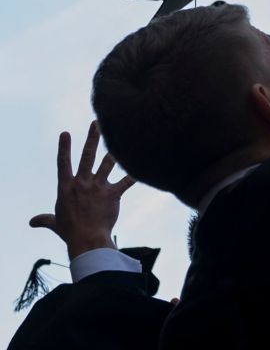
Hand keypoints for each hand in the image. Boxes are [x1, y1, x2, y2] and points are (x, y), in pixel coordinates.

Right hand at [29, 122, 133, 258]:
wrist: (87, 239)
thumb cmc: (71, 232)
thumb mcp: (55, 223)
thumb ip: (45, 219)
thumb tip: (32, 222)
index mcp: (66, 188)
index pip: (63, 164)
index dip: (64, 148)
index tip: (65, 133)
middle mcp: (82, 183)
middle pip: (87, 156)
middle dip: (92, 138)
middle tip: (96, 124)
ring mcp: (97, 187)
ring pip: (108, 163)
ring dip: (115, 151)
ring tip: (122, 137)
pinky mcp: (112, 194)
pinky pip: (126, 181)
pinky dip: (135, 173)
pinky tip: (144, 164)